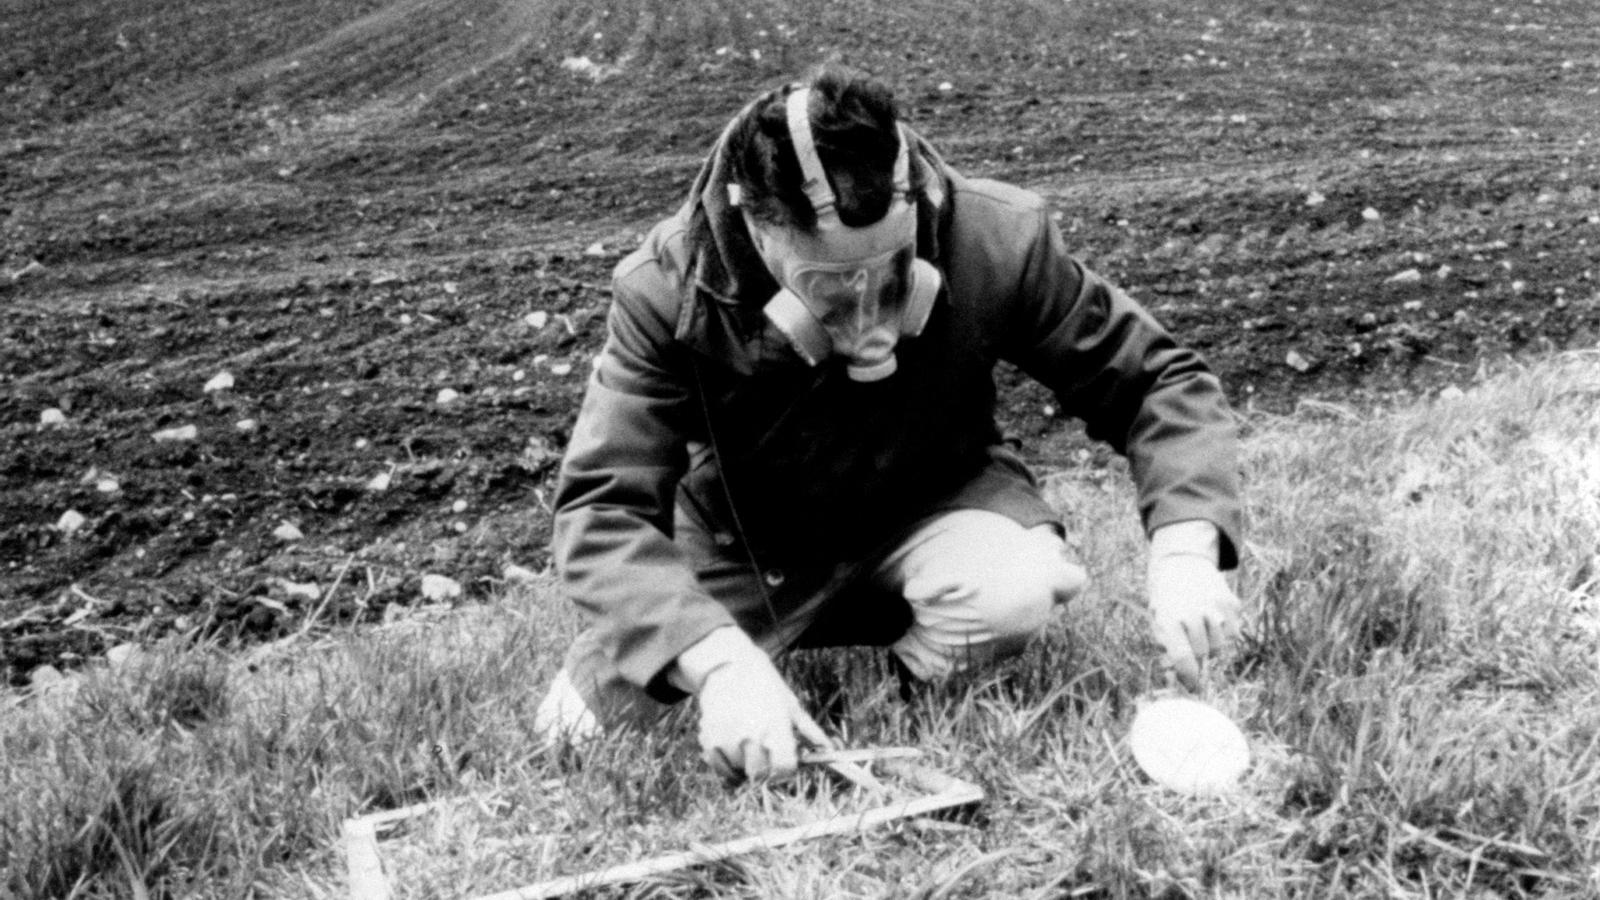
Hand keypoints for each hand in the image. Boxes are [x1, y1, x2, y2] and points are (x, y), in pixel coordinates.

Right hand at [674, 627, 830, 781]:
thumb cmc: (764, 685)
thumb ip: (810, 731)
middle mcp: (751, 735)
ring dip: (744, 766)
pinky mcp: (709, 738)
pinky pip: (718, 768)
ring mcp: (728, 738)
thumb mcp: (790, 705)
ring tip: (747, 746)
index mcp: (776, 726)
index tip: (784, 766)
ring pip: (739, 772)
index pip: (784, 768)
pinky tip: (732, 752)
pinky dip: (725, 766)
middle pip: (759, 774)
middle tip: (764, 757)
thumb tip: (830, 750)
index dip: (786, 771)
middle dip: (765, 770)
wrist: (728, 664)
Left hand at [1147, 521, 1241, 690]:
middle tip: (1191, 643)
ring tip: (1200, 628)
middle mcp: (1194, 612)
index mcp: (1170, 618)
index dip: (1189, 677)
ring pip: (1221, 646)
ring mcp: (1216, 607)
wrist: (1183, 564)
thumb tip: (1181, 676)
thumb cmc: (1167, 600)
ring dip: (1212, 645)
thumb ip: (1169, 647)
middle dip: (1198, 656)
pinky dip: (1225, 633)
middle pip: (1204, 654)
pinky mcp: (1231, 603)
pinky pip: (1234, 633)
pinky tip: (1212, 619)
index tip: (1192, 688)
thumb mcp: (1158, 620)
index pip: (1183, 657)